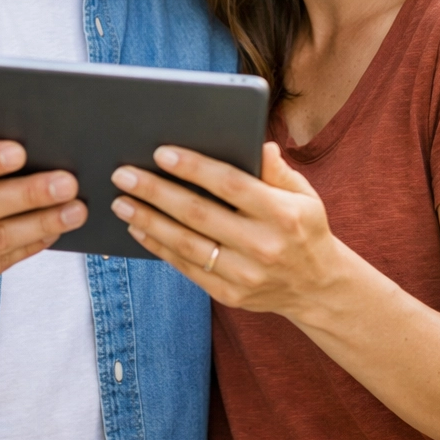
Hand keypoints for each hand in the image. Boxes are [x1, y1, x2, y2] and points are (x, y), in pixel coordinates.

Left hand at [110, 143, 348, 317]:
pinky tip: (139, 230)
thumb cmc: (305, 229)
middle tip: (124, 174)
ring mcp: (245, 274)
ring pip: (186, 244)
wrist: (317, 287)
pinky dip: (159, 248)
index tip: (161, 153)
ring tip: (122, 202)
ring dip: (148, 221)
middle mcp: (263, 245)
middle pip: (199, 214)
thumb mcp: (304, 195)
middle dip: (156, 192)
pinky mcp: (230, 295)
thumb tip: (257, 145)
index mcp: (283, 213)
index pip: (230, 185)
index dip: (194, 168)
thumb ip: (278, 171)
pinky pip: (187, 268)